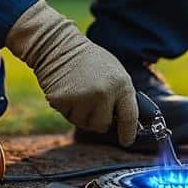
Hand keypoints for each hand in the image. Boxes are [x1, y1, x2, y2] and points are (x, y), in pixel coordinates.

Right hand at [5, 0, 138, 144]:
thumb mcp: (114, 72)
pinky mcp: (63, 100)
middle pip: (103, 125)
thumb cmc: (89, 60)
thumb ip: (122, 95)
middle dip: (98, 118)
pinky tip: (67, 90)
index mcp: (121, 84)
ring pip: (84, 123)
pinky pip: (67, 116)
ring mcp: (83, 97)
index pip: (129, 116)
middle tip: (91, 101)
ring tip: (78, 91)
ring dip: (81, 114)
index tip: (127, 141)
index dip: (128, 133)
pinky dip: (66, 108)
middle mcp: (104, 92)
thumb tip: (129, 122)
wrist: (59, 46)